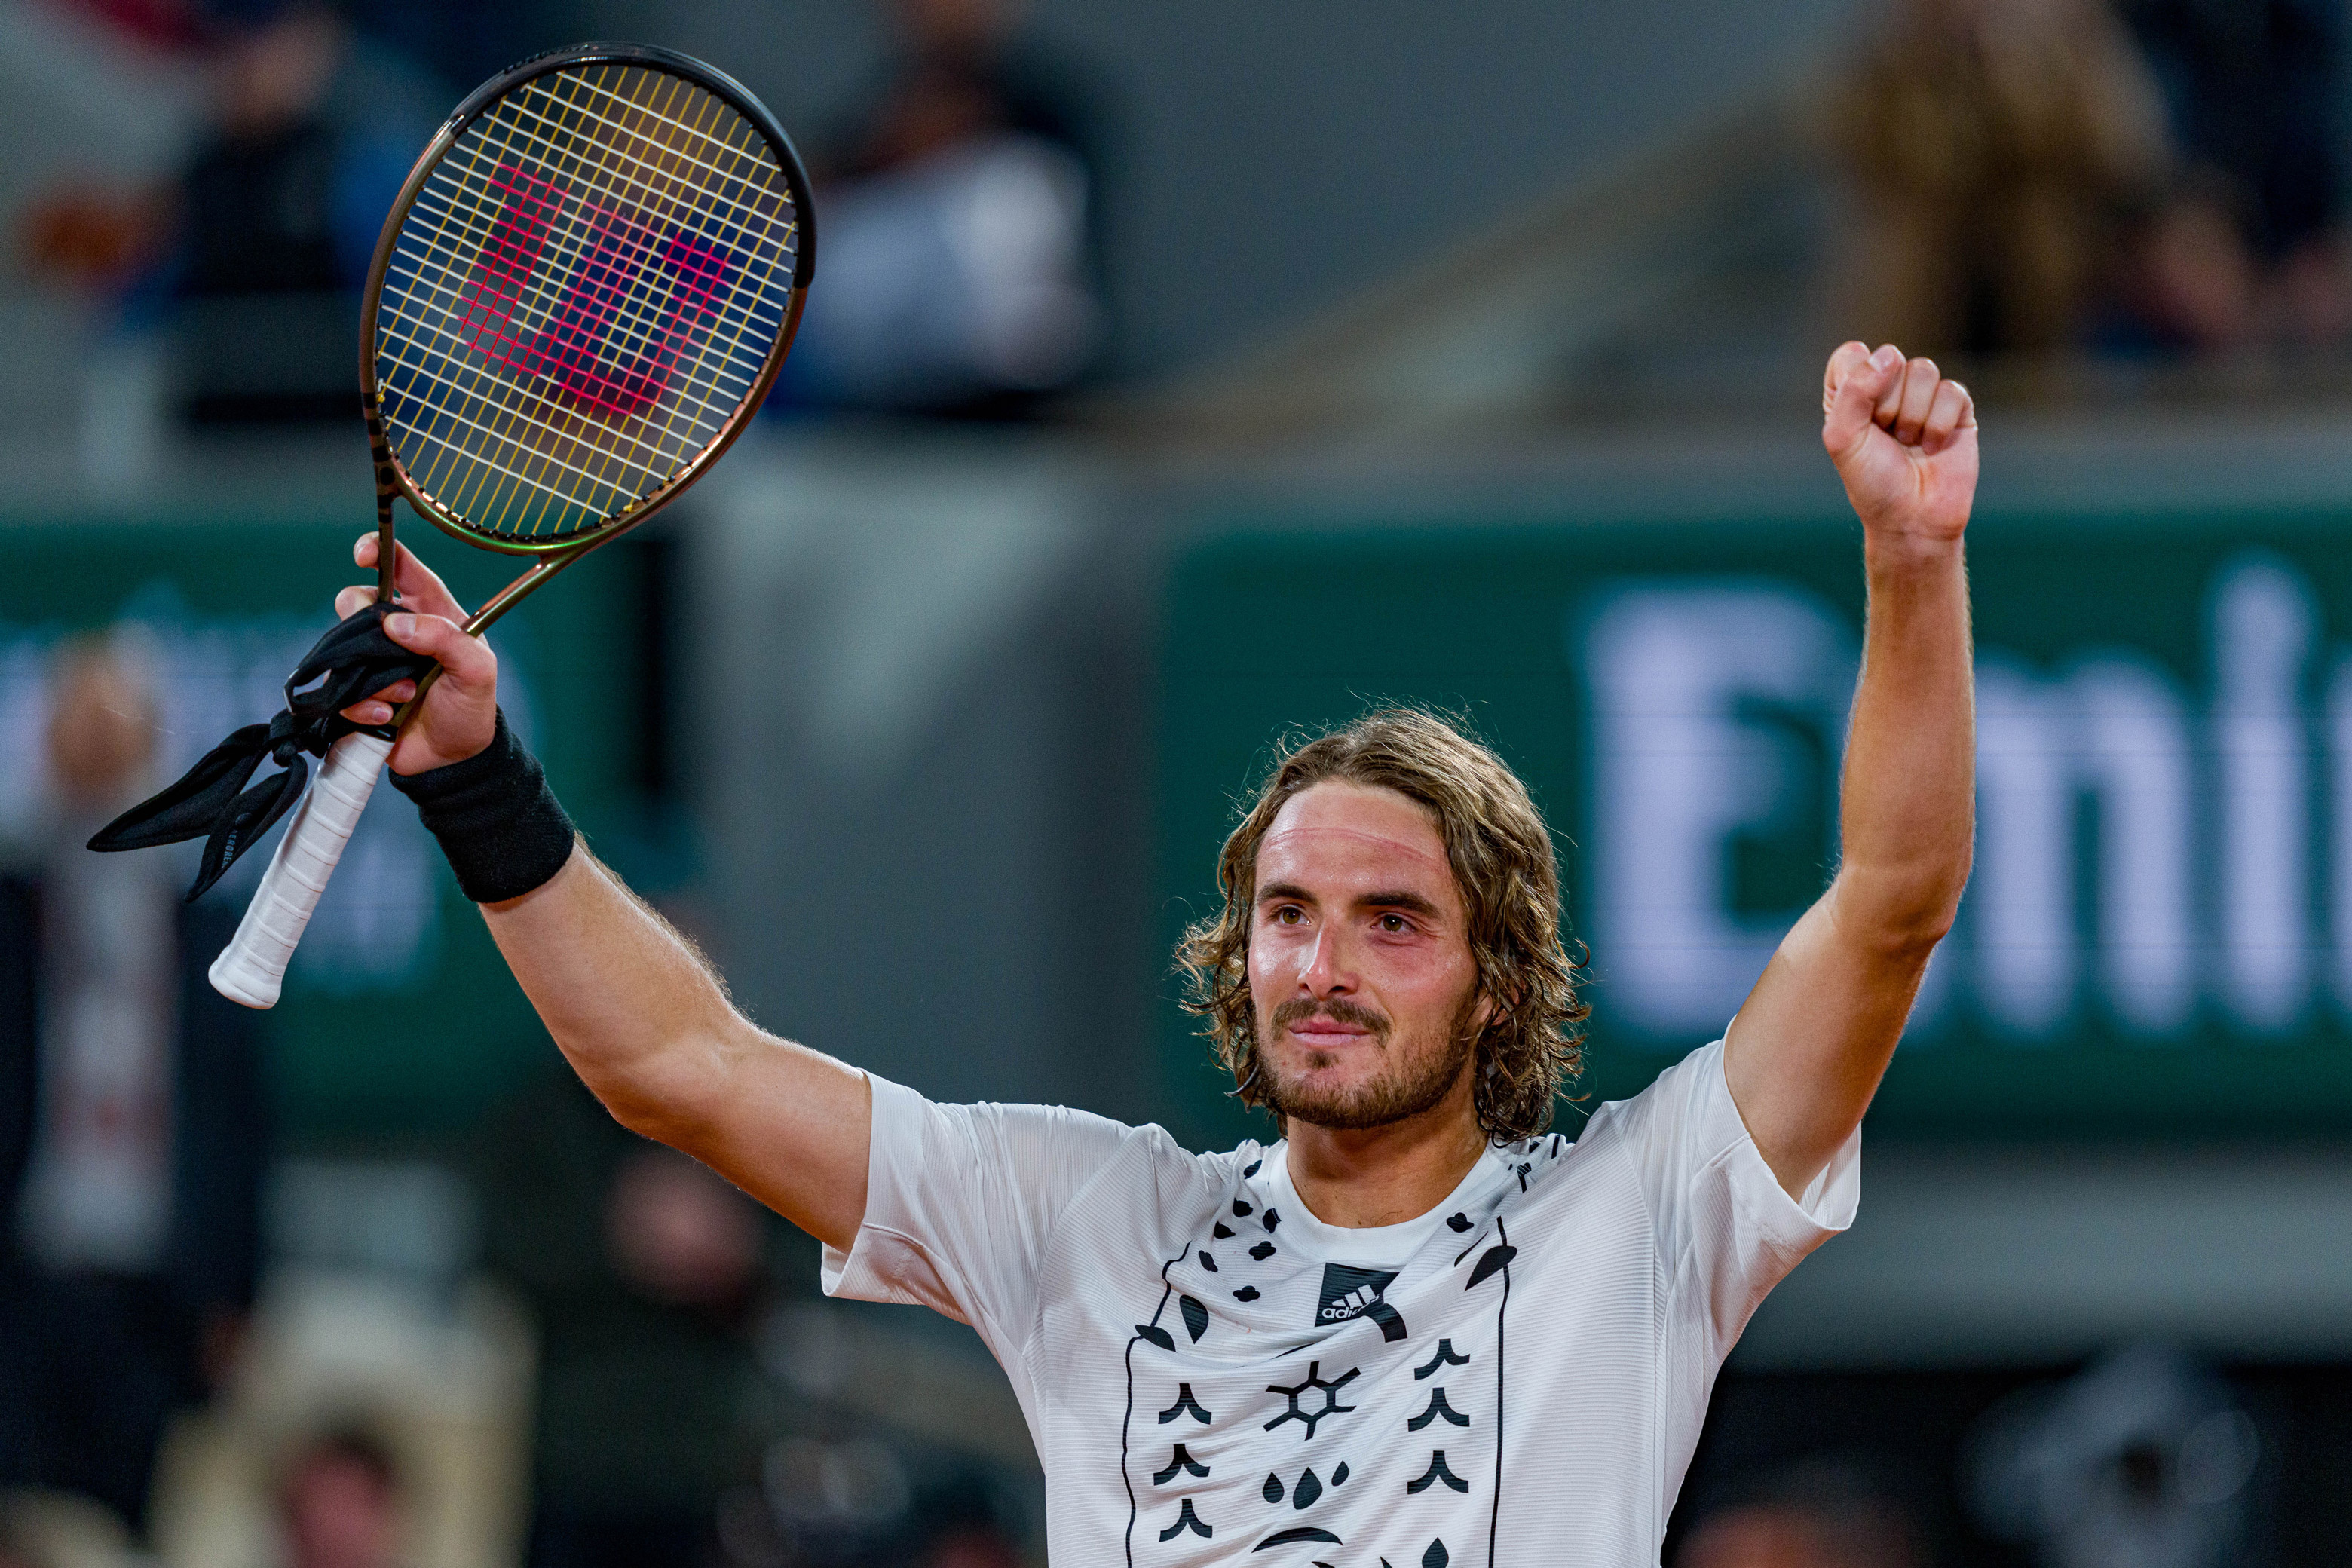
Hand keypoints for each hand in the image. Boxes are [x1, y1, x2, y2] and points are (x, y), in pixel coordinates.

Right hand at [335, 534, 498, 773]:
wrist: (453, 758)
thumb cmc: (470, 706)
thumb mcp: (476, 670)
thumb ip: (446, 639)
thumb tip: (395, 622)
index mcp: (431, 613)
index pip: (401, 570)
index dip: (379, 552)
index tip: (362, 553)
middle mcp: (396, 632)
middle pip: (354, 602)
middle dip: (362, 622)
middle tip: (389, 650)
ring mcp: (371, 661)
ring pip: (341, 647)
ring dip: (373, 675)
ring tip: (404, 695)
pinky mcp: (355, 692)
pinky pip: (338, 689)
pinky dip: (363, 704)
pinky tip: (387, 716)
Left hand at [1821, 342, 1976, 545]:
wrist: (1913, 518)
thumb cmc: (1872, 482)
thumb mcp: (1843, 439)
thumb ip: (1853, 392)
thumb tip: (1889, 355)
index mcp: (1851, 393)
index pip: (1851, 355)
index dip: (1856, 380)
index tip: (1858, 417)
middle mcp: (1887, 389)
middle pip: (1890, 359)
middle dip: (1887, 405)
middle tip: (1886, 438)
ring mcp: (1923, 397)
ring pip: (1923, 370)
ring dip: (1913, 415)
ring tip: (1909, 442)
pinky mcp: (1956, 409)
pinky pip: (1951, 391)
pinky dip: (1939, 424)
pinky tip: (1933, 447)